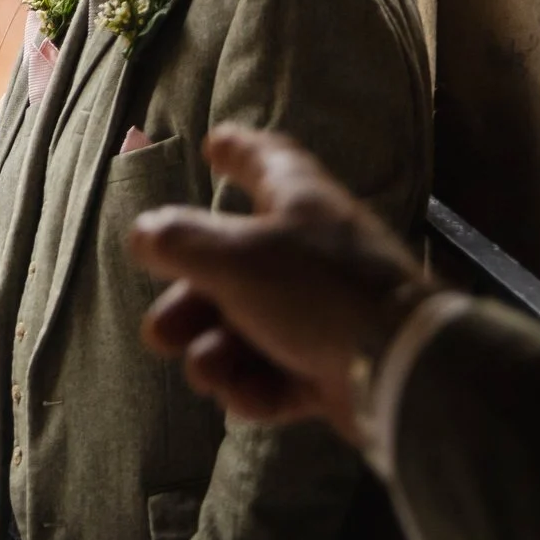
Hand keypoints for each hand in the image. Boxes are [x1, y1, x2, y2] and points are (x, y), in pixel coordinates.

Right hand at [127, 124, 431, 439]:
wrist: (397, 369)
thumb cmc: (313, 291)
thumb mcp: (233, 257)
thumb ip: (179, 242)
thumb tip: (142, 232)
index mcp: (297, 202)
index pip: (266, 159)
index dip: (238, 150)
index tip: (213, 144)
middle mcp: (308, 252)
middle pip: (231, 267)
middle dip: (190, 304)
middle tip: (163, 332)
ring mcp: (320, 313)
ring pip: (244, 329)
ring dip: (215, 353)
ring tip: (210, 370)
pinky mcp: (329, 369)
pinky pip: (274, 374)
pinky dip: (254, 387)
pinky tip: (245, 395)